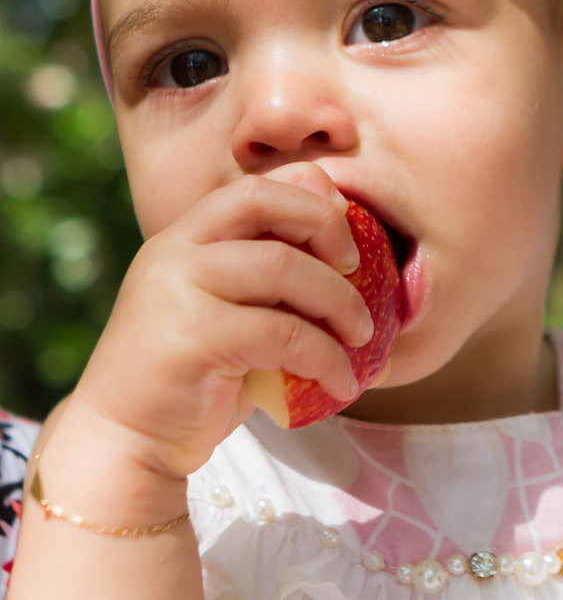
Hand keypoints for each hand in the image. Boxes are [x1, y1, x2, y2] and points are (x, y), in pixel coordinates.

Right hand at [61, 163, 372, 482]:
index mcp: (187, 236)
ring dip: (340, 301)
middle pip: (264, 201)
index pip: (257, 186)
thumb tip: (371, 275)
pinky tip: (341, 382)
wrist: (125, 441)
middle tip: (359, 272)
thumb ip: (278, 285)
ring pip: (283, 266)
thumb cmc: (195, 378)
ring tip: (362, 336)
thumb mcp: (236, 316)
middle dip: (327, 226)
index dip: (312, 200)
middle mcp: (176, 251)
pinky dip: (327, 357)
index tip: (348, 243)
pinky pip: (283, 333)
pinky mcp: (192, 338)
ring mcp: (177, 290)